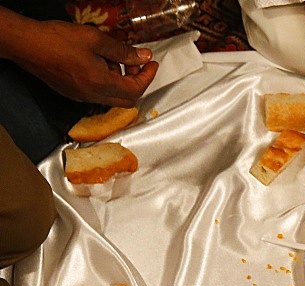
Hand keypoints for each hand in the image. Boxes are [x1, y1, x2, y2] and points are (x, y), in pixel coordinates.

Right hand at [5, 18, 156, 106]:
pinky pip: (98, 93)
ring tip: (114, 57)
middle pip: (128, 98)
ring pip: (112, 96)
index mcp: (101, 85)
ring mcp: (82, 96)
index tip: (151, 64)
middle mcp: (93, 96)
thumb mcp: (96, 40)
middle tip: (135, 62)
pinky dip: (107, 81)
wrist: (26, 44)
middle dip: (136, 80)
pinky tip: (100, 62)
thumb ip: (123, 51)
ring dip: (121, 80)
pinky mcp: (73, 92)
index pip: (136, 89)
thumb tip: (143, 56)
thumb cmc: (56, 41)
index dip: (148, 76)